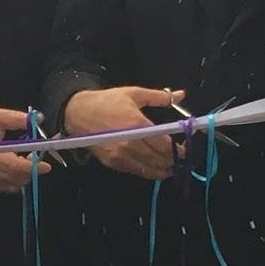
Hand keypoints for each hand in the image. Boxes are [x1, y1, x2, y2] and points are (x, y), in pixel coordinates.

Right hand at [0, 109, 50, 192]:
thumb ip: (15, 118)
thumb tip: (37, 119)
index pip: (13, 166)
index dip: (32, 167)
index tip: (46, 165)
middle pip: (17, 177)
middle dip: (32, 169)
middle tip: (36, 156)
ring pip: (15, 184)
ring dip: (25, 174)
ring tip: (25, 159)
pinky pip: (9, 187)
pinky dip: (17, 178)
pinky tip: (16, 166)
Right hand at [63, 87, 182, 179]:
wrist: (78, 113)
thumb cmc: (106, 102)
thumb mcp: (133, 94)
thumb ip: (159, 96)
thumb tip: (179, 95)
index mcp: (138, 124)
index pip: (165, 144)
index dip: (179, 150)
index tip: (185, 150)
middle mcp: (130, 143)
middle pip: (159, 159)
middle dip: (173, 161)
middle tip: (181, 159)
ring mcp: (121, 155)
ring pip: (149, 169)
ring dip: (163, 170)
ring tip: (172, 167)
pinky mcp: (113, 163)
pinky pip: (136, 171)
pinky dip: (148, 171)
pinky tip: (154, 168)